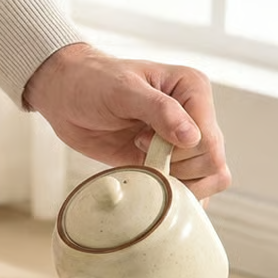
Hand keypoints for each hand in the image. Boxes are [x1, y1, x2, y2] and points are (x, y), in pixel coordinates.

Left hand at [23, 43, 230, 199]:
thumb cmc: (92, 83)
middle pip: (210, 163)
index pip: (209, 139)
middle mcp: (194, 115)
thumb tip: (192, 138)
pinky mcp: (165, 160)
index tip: (141, 138)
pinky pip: (188, 187)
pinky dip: (174, 194)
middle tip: (138, 146)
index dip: (178, 151)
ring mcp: (181, 140)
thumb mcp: (123, 90)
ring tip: (141, 160)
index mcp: (193, 90)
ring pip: (207, 179)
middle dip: (174, 166)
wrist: (66, 96)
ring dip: (173, 181)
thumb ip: (160, 111)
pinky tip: (151, 185)